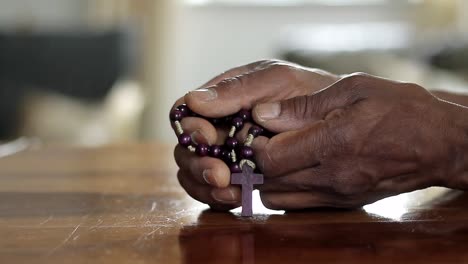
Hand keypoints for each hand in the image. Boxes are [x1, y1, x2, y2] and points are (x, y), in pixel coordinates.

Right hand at [171, 60, 338, 209]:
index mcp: (220, 100)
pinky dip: (219, 198)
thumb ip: (237, 90)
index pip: (185, 114)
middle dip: (197, 164)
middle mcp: (218, 128)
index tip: (207, 138)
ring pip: (195, 175)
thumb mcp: (275, 81)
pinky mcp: (241, 177)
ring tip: (229, 192)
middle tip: (220, 175)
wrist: (339, 119)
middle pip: (186, 150)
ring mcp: (228, 155)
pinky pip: (216, 192)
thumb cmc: (308, 91)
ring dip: (205, 186)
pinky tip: (236, 199)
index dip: (189, 129)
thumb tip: (193, 101)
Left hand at [251, 73, 467, 208]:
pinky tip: (290, 168)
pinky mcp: (340, 203)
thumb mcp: (353, 90)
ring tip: (272, 154)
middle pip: (268, 180)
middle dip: (254, 161)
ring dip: (265, 178)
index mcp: (334, 142)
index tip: (256, 127)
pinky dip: (282, 189)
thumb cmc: (398, 109)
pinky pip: (295, 205)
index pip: (271, 157)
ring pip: (276, 198)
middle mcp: (332, 176)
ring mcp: (336, 194)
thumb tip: (262, 113)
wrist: (437, 145)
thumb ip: (303, 105)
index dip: (253, 143)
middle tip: (257, 140)